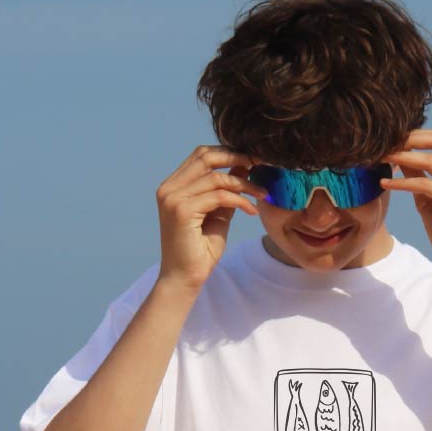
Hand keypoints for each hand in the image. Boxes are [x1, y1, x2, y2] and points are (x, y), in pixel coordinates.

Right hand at [156, 144, 262, 290]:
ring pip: (217, 178)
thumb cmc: (200, 249)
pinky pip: (219, 196)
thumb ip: (227, 188)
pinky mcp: (182, 211)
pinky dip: (240, 200)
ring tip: (262, 193)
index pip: (201, 155)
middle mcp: (169, 188)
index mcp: (173, 186)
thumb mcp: (218, 212)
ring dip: (245, 184)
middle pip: (206, 157)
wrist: (185, 278)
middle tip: (260, 164)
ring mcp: (173, 198)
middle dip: (236, 156)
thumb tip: (244, 164)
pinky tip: (251, 210)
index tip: (253, 158)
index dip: (228, 152)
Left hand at [381, 128, 431, 277]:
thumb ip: (421, 179)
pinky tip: (386, 183)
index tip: (394, 141)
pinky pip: (425, 184)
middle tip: (386, 143)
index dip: (418, 136)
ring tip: (381, 159)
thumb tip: (402, 159)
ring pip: (431, 159)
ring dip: (403, 156)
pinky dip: (403, 182)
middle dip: (411, 138)